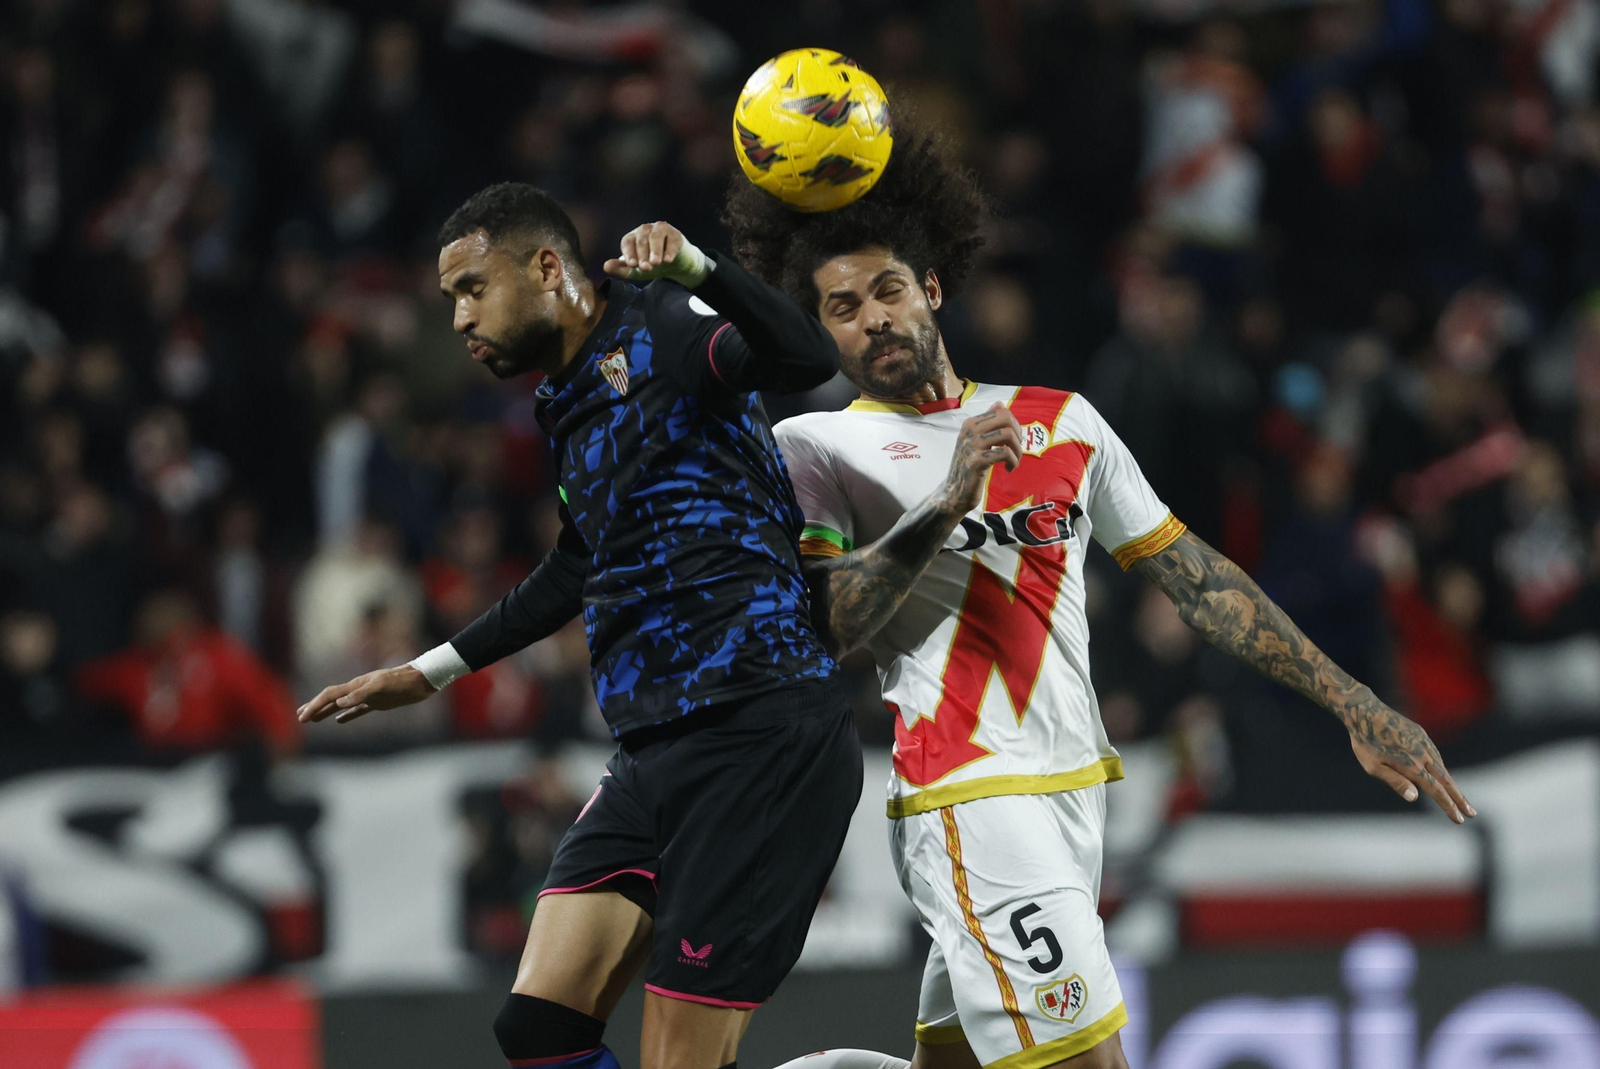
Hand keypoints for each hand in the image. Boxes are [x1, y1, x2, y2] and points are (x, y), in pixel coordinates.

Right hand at [297, 665, 434, 724]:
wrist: (422, 680)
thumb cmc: (402, 682)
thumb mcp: (382, 687)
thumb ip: (361, 695)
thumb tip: (340, 704)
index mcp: (356, 685)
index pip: (330, 695)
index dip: (315, 706)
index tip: (302, 717)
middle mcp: (358, 690)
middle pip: (331, 699)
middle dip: (315, 707)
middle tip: (300, 718)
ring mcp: (367, 696)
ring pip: (341, 705)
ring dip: (326, 711)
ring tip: (313, 719)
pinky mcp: (378, 703)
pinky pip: (357, 710)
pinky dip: (346, 715)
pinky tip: (339, 721)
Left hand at [602, 221, 709, 286]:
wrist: (675, 264)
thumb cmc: (652, 265)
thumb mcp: (636, 270)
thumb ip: (621, 269)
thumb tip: (606, 266)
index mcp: (633, 237)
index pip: (628, 241)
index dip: (629, 252)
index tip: (632, 265)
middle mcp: (646, 230)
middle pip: (641, 239)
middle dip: (643, 255)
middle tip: (645, 268)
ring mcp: (661, 230)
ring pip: (656, 235)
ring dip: (655, 250)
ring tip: (656, 263)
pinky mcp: (675, 235)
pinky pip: (672, 240)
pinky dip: (669, 250)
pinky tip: (668, 260)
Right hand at [937, 403, 1021, 514]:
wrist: (953, 493)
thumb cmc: (967, 467)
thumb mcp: (976, 441)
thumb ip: (987, 423)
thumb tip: (999, 403)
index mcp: (969, 424)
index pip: (1001, 412)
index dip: (1015, 425)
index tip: (1013, 441)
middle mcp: (968, 431)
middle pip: (1006, 420)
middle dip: (1018, 435)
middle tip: (1015, 450)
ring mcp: (971, 446)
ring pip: (1007, 435)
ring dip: (1017, 450)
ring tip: (1013, 461)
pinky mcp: (975, 462)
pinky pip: (1004, 453)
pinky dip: (1013, 461)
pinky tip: (1008, 469)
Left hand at [1347, 705, 1475, 822]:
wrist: (1364, 711)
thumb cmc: (1364, 743)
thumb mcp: (1373, 766)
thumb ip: (1395, 782)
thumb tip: (1415, 798)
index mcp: (1411, 765)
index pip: (1436, 790)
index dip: (1448, 805)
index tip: (1459, 819)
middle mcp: (1422, 754)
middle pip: (1447, 780)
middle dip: (1460, 798)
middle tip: (1472, 813)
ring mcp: (1423, 742)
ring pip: (1442, 767)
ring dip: (1452, 784)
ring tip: (1459, 798)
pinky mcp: (1420, 733)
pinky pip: (1435, 754)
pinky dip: (1441, 768)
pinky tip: (1441, 775)